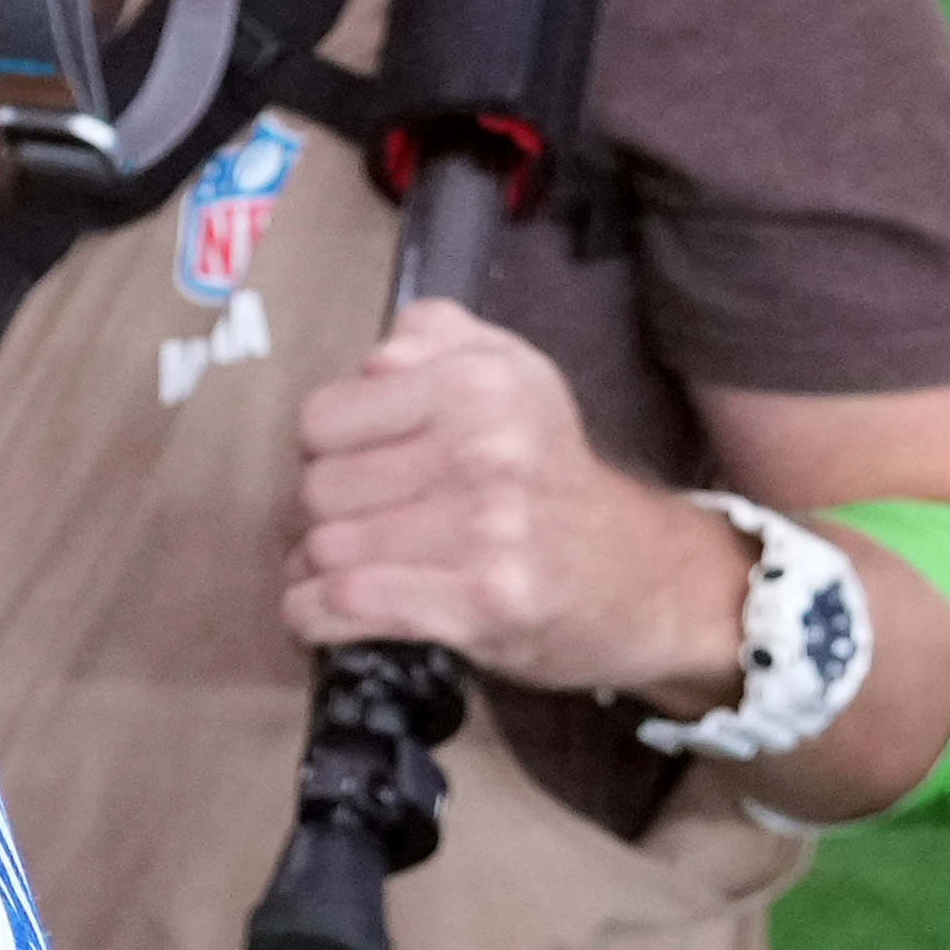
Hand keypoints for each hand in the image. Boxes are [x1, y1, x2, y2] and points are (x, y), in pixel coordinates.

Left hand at [284, 298, 749, 696]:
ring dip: (311, 571)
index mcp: (481, 382)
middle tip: (351, 526)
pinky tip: (327, 610)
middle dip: (318, 515)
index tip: (354, 467)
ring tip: (341, 570)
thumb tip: (374, 359)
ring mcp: (488, 531)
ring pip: (324, 550)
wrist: (637, 574)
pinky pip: (345, 603)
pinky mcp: (483, 601)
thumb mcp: (512, 370)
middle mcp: (488, 449)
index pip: (321, 419)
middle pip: (317, 489)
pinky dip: (316, 614)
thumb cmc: (546, 471)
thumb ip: (435, 335)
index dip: (325, 450)